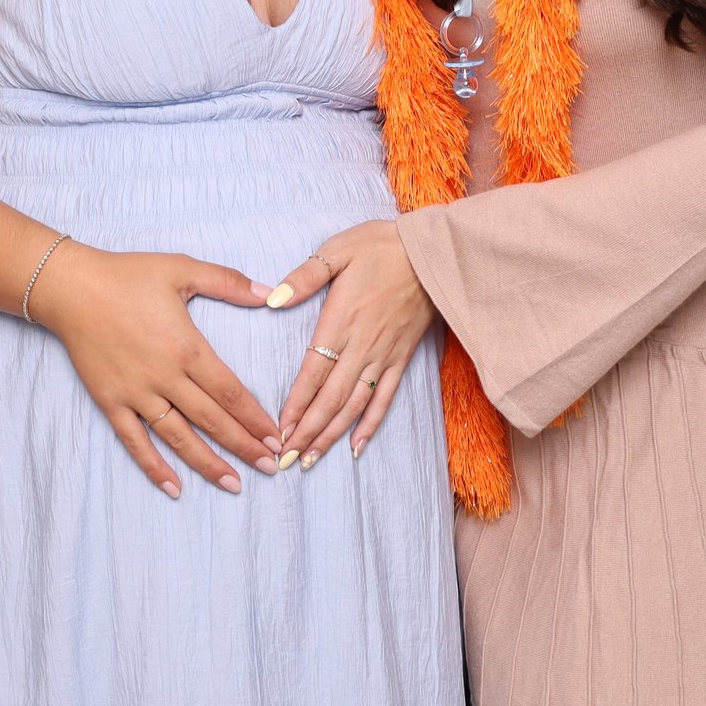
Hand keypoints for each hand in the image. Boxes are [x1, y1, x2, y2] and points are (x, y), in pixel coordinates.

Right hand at [31, 244, 283, 497]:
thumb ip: (228, 282)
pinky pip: (135, 442)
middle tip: (271, 467)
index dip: (255, 418)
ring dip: (208, 464)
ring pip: (179, 438)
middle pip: (212, 420)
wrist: (71, 288)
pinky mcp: (111, 402)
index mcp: (187, 348)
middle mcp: (164, 377)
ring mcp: (136, 394)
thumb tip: (271, 293)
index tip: (276, 438)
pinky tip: (175, 488)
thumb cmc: (128, 275)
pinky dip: (154, 467)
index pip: (230, 392)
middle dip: (244, 446)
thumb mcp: (182, 268)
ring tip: (234, 485)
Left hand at [268, 219, 434, 467]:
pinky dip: (370, 424)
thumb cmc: (381, 246)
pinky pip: (385, 398)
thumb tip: (271, 300)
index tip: (279, 429)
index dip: (296, 403)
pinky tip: (355, 446)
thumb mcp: (338, 249)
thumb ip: (304, 276)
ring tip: (310, 459)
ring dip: (332, 435)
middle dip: (308, 431)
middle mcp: (362, 345)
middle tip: (285, 459)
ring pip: (355, 405)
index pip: (313, 372)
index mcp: (341, 320)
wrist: (434, 251)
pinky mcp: (402, 358)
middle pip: (331, 398)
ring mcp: (384, 355)